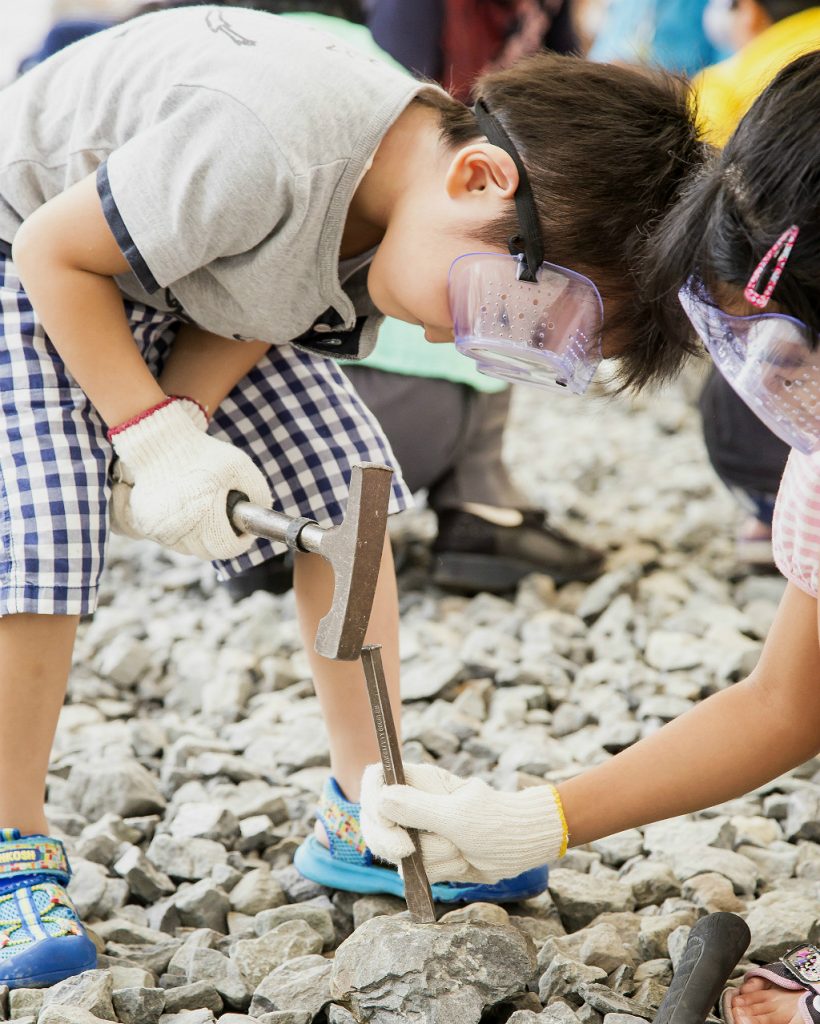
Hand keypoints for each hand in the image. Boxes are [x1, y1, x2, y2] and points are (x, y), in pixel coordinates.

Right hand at [108, 396, 270, 558]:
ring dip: (199, 538)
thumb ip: (259, 493)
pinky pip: (170, 540)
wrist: (159, 444)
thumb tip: (261, 516)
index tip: (242, 529)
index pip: (226, 548)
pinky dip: (181, 531)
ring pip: (188, 549)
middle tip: (224, 520)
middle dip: (220, 539)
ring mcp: (159, 528)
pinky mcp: (145, 525)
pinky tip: (185, 512)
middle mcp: (179, 526)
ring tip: (203, 512)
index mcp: (204, 514)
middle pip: (208, 552)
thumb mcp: (240, 466)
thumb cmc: (203, 454)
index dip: (240, 540)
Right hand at [360, 762, 566, 883]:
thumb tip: (382, 800)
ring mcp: (419, 831)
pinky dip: (439, 871)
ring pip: (397, 852)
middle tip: (409, 851)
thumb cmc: (496, 821)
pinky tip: (460, 861)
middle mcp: (413, 804)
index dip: (371, 799)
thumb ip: (417, 808)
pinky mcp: (428, 856)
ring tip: (459, 848)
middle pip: (375, 821)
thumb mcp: (457, 815)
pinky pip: (415, 871)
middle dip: (390, 841)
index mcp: (419, 781)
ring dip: (431, 858)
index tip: (388, 822)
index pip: (376, 779)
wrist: (522, 847)